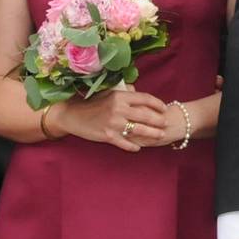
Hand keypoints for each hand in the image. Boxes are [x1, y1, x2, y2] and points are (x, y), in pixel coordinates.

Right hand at [46, 88, 171, 150]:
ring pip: (139, 130)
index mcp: (119, 96)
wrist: (72, 115)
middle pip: (146, 115)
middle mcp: (118, 109)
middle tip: (166, 124)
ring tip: (160, 136)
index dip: (157, 104)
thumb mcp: (107, 93)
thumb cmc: (91, 103)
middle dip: (159, 120)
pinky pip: (125, 143)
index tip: (164, 108)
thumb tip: (136, 90)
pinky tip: (138, 148)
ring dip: (152, 134)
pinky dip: (133, 146)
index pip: (145, 98)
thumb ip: (123, 91)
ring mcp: (113, 123)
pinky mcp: (107, 136)